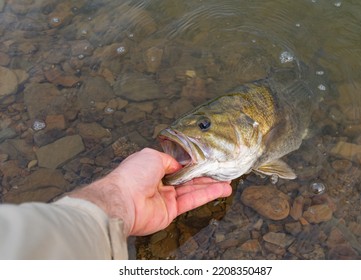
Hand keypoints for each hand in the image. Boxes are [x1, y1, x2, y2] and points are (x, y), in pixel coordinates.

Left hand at [70, 148, 231, 235]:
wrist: (124, 200)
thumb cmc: (134, 175)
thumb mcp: (152, 156)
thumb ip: (169, 160)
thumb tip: (180, 166)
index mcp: (153, 169)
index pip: (177, 167)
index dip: (192, 165)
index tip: (207, 161)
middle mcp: (160, 183)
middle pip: (188, 179)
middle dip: (205, 176)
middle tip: (222, 172)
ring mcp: (166, 198)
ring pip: (193, 190)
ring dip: (211, 186)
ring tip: (228, 182)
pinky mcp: (171, 211)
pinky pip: (192, 201)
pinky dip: (207, 195)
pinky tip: (221, 190)